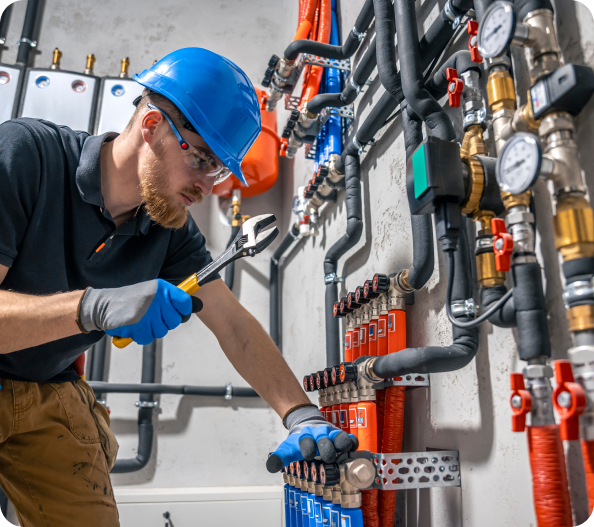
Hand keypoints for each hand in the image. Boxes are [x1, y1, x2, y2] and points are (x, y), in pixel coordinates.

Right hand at [79, 279, 201, 344]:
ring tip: (141, 320)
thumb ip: (170, 299)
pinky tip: (134, 326)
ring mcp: (148, 312)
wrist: (103, 305)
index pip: (185, 302)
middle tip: (151, 316)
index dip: (183, 310)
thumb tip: (195, 306)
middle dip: (164, 323)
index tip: (177, 312)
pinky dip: (141, 336)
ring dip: (151, 330)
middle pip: (175, 321)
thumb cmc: (130, 300)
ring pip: (162, 331)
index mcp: (162, 288)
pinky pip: (148, 338)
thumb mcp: (152, 292)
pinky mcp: (138, 325)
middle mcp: (157, 298)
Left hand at [266, 406, 357, 472]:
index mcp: (305, 438)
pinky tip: (352, 450)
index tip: (307, 455)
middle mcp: (319, 435)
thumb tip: (271, 466)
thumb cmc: (299, 441)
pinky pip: (351, 439)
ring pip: (340, 438)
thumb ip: (280, 456)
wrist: (307, 423)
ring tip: (342, 450)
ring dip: (341, 444)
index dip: (307, 448)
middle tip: (327, 457)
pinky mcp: (342, 437)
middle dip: (326, 449)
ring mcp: (331, 435)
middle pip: (325, 441)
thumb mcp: (288, 447)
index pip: (306, 443)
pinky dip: (353, 444)